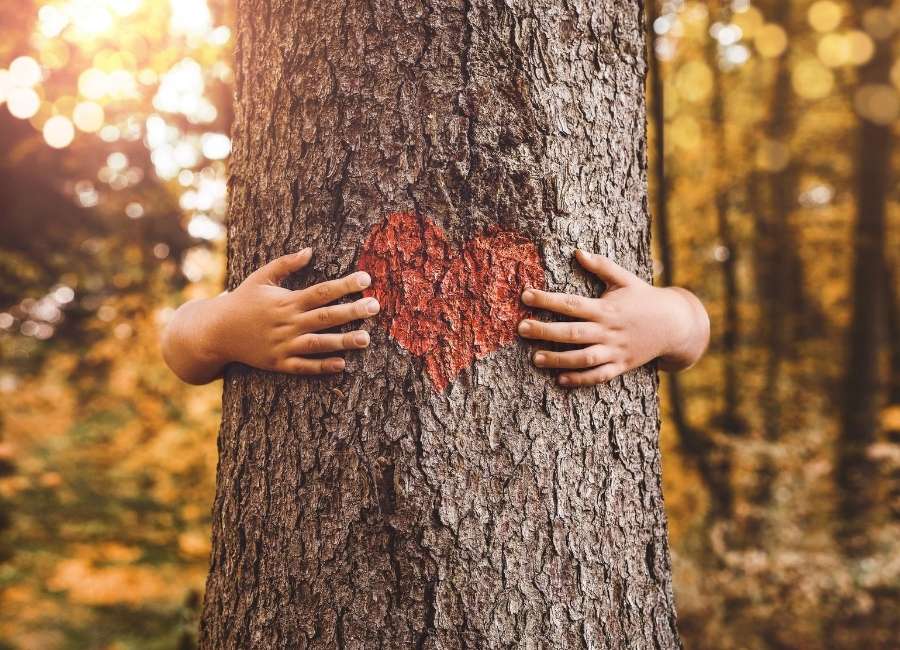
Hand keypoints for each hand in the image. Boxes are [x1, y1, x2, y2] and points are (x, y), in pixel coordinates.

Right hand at [161, 248, 379, 383]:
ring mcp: (283, 345)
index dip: (345, 285)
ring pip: (318, 344)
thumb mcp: (261, 277)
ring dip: (343, 341)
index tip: (366, 279)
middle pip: (325, 317)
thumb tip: (310, 251)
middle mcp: (287, 323)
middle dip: (352, 311)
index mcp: (286, 301)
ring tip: (366, 339)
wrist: (216, 332)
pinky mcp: (278, 363)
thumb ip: (286, 264)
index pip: (321, 291)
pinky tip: (342, 364)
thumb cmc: (242, 300)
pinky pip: (303, 366)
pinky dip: (322, 366)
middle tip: (376, 306)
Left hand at [517, 249, 708, 386]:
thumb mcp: (625, 279)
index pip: (571, 303)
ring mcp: (615, 351)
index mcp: (606, 307)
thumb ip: (601, 266)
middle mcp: (608, 330)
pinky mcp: (621, 366)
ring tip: (535, 358)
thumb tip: (578, 251)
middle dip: (545, 331)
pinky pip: (599, 376)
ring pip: (583, 358)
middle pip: (572, 332)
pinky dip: (580, 379)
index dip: (547, 299)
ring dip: (558, 359)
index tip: (525, 295)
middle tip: (521, 328)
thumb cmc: (645, 298)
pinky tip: (560, 379)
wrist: (675, 325)